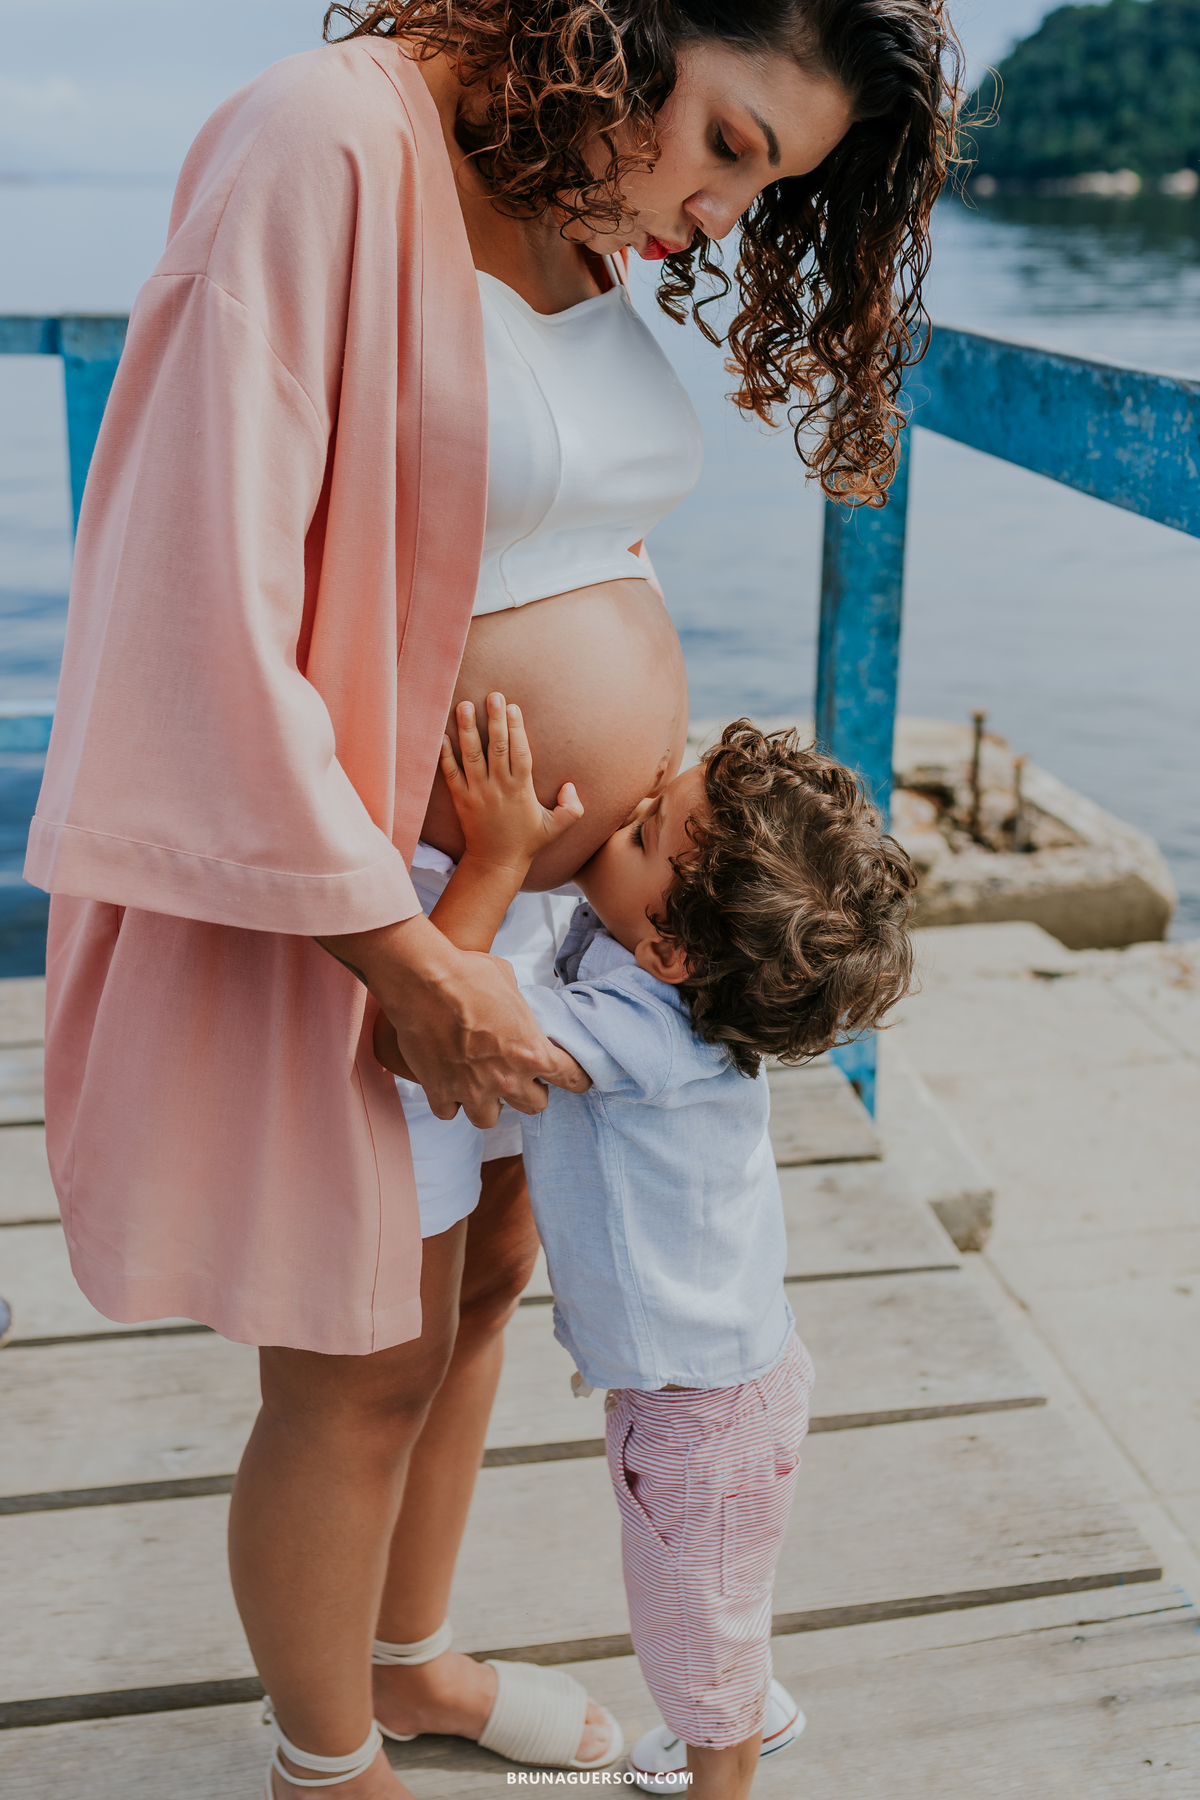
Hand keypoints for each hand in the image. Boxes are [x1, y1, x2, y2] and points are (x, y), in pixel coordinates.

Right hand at [319, 911, 585, 1125]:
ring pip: (488, 1120)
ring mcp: (471, 1090)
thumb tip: (515, 1011)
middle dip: (528, 1092)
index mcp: (532, 1053)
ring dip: (487, 1105)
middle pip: (534, 1106)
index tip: (577, 1081)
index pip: (571, 1078)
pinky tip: (447, 1084)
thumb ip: (519, 1011)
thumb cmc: (469, 975)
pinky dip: (449, 1101)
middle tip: (519, 1077)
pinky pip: (449, 1112)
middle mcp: (506, 1079)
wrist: (423, 982)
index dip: (576, 1079)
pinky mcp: (440, 1092)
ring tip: (481, 1087)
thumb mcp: (510, 985)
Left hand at [440, 693, 582, 878]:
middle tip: (492, 695)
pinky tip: (443, 735)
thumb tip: (570, 786)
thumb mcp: (557, 828)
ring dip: (468, 729)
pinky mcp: (461, 800)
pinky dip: (446, 755)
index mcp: (521, 790)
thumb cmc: (527, 842)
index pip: (519, 753)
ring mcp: (477, 793)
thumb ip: (572, 808)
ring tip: (464, 705)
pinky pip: (451, 774)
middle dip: (495, 719)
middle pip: (496, 747)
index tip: (513, 707)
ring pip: (472, 755)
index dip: (517, 729)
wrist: (496, 863)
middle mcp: (499, 788)